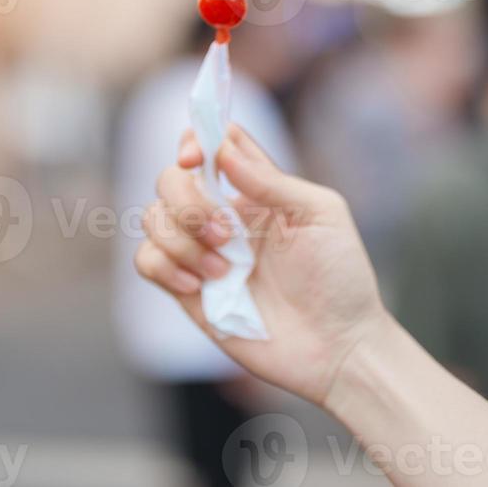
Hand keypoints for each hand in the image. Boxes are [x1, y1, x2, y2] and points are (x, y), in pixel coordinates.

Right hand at [135, 124, 387, 407]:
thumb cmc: (340, 277)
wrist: (338, 347)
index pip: (209, 145)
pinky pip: (146, 261)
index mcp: (253, 188)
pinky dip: (165, 266)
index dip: (194, 140)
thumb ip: (271, 181)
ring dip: (183, 241)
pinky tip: (198, 286)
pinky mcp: (187, 290)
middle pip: (170, 178)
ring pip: (152, 217)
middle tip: (226, 235)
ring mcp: (201, 251)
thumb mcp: (320, 214)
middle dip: (188, 203)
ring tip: (224, 272)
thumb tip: (222, 150)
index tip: (195, 158)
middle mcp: (221, 214)